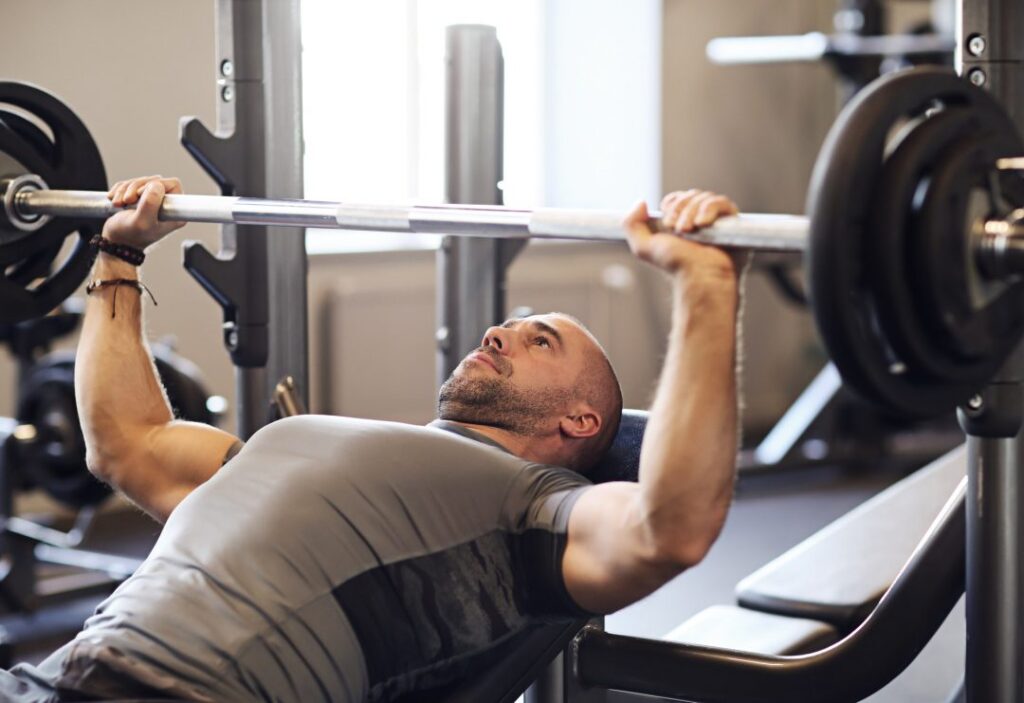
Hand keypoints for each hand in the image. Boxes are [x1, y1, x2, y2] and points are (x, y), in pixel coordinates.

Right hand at [103, 176, 185, 249]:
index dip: (155, 185)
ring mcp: (153, 201)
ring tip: (118, 204)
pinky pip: (130, 184)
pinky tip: (116, 201)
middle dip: (135, 188)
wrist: (116, 243)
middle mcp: (167, 206)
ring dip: (125, 190)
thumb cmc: (130, 236)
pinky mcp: (140, 199)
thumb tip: (157, 184)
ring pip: (141, 181)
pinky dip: (120, 190)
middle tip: (126, 201)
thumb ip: (150, 203)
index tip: (139, 196)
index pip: (173, 184)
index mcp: (175, 213)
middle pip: (154, 180)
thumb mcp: (141, 222)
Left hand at [623, 190, 741, 281]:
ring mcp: (717, 221)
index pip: (677, 198)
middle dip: (681, 209)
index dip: (672, 204)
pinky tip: (703, 224)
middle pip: (690, 194)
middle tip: (678, 230)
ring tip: (689, 232)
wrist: (699, 277)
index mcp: (681, 222)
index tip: (667, 222)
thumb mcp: (643, 247)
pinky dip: (710, 209)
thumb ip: (632, 224)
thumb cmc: (676, 266)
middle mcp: (699, 220)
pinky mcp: (733, 223)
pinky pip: (723, 202)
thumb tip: (641, 202)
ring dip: (692, 212)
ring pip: (705, 197)